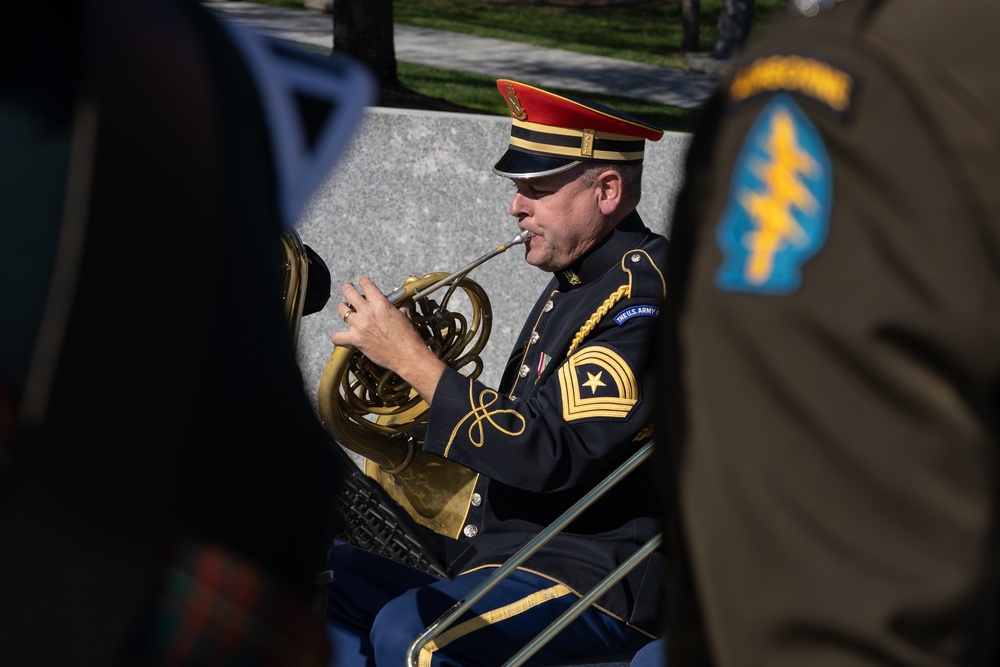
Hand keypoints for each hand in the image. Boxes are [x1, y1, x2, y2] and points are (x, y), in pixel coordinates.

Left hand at [330, 275, 445, 403]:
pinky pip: (337, 337)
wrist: (407, 355)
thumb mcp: (406, 315)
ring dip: (342, 308)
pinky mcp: (356, 340)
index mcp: (381, 304)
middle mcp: (368, 312)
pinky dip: (337, 337)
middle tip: (347, 287)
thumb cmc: (409, 336)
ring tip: (345, 308)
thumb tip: (406, 300)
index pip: (366, 284)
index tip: (362, 280)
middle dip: (347, 287)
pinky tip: (340, 336)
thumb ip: (402, 305)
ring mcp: (360, 326)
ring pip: (342, 310)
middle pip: (349, 292)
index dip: (363, 280)